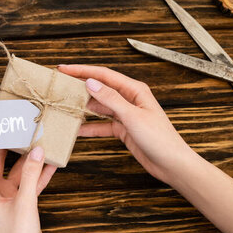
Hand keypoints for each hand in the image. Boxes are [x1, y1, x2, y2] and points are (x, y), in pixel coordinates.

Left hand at [0, 147, 54, 232]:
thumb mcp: (25, 201)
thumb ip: (31, 174)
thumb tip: (36, 150)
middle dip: (4, 146)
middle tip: (11, 128)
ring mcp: (9, 198)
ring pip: (17, 172)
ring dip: (26, 160)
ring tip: (36, 142)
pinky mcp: (23, 204)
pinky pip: (30, 183)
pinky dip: (39, 174)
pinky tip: (50, 164)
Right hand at [58, 65, 195, 184]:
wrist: (171, 164)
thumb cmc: (160, 138)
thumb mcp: (132, 116)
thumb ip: (110, 99)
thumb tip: (90, 83)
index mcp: (134, 90)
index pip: (103, 75)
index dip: (82, 70)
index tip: (64, 69)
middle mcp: (129, 99)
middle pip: (99, 88)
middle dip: (80, 86)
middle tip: (60, 86)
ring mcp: (125, 114)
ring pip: (99, 106)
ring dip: (83, 107)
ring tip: (65, 106)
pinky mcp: (123, 129)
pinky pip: (102, 125)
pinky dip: (90, 127)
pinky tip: (77, 129)